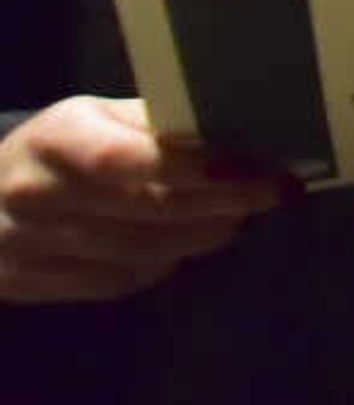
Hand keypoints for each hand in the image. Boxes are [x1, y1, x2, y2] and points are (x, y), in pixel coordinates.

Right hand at [0, 97, 287, 302]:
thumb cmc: (53, 152)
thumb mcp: (93, 118)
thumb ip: (156, 126)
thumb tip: (237, 136)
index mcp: (58, 138)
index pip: (139, 160)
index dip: (207, 172)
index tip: (265, 174)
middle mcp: (38, 193)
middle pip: (149, 211)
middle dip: (223, 205)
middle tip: (272, 195)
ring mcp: (29, 246)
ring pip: (140, 253)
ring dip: (202, 236)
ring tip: (235, 218)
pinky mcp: (31, 285)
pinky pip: (117, 282)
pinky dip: (162, 263)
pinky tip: (182, 244)